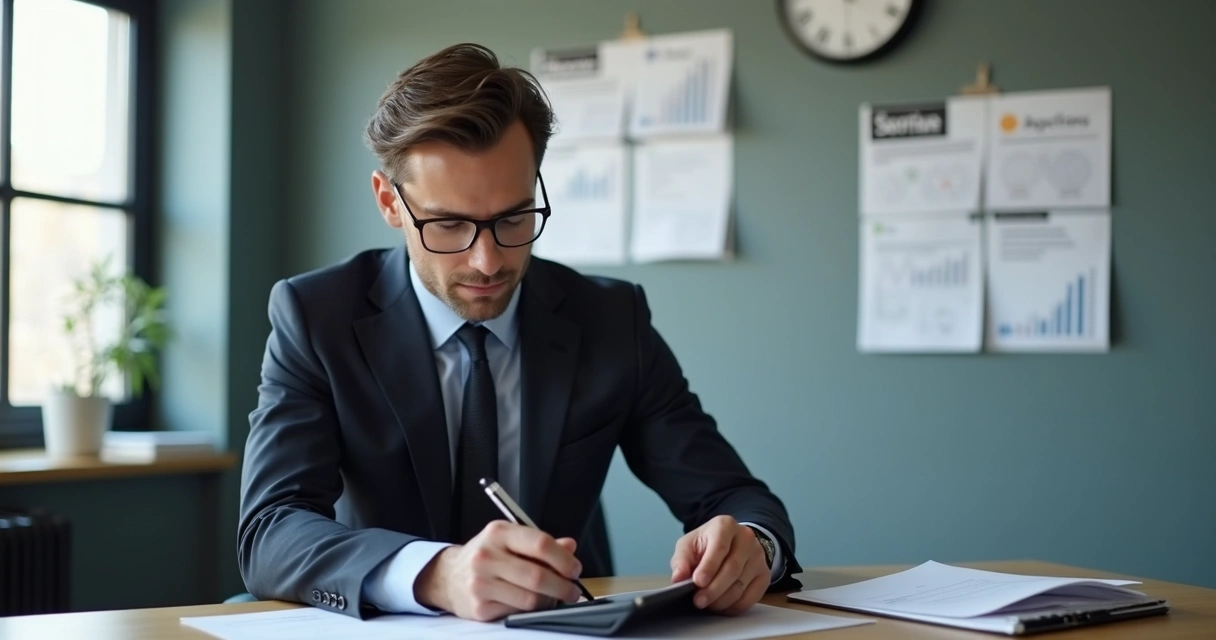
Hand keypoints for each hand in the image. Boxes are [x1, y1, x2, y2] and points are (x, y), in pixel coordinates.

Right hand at [414, 521, 582, 620]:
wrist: (449, 576)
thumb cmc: (486, 556)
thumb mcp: (510, 540)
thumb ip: (540, 543)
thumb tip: (569, 546)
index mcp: (498, 532)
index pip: (540, 543)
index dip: (564, 559)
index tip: (575, 569)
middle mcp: (486, 555)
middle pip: (537, 576)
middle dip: (562, 586)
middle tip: (572, 590)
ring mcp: (481, 583)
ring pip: (530, 599)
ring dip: (549, 601)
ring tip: (553, 598)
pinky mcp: (480, 607)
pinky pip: (517, 613)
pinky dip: (530, 611)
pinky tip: (530, 604)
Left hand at [669, 515, 768, 615]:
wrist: (731, 543)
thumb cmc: (706, 545)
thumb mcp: (689, 545)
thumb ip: (681, 560)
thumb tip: (678, 578)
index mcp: (725, 525)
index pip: (719, 547)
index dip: (708, 567)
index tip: (697, 582)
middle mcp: (746, 538)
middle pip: (732, 569)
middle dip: (713, 589)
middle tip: (699, 601)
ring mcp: (758, 557)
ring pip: (741, 585)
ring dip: (722, 600)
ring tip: (708, 605)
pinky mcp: (764, 574)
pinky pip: (752, 596)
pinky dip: (735, 606)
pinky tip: (722, 607)